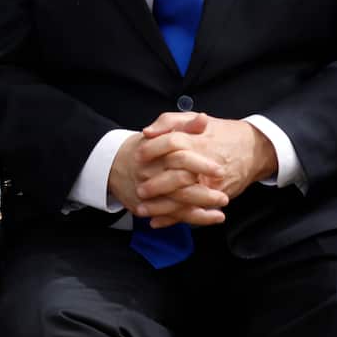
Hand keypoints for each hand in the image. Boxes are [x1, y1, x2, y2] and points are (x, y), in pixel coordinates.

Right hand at [108, 124, 227, 228]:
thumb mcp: (161, 132)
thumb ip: (184, 126)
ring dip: (203, 202)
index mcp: (153, 150)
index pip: (177, 154)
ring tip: (223, 201)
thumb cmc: (143, 148)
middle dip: (204, 185)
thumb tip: (204, 119)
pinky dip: (197, 217)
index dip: (199, 161)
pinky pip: (174, 215)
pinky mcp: (148, 206)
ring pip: (178, 200)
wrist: (113, 166)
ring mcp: (148, 190)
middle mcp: (149, 171)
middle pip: (179, 179)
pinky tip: (214, 215)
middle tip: (224, 190)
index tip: (218, 168)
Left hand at [138, 112, 277, 208]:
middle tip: (138, 190)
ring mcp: (213, 183)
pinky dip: (176, 218)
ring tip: (142, 210)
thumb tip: (147, 132)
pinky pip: (196, 210)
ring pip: (185, 199)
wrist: (255, 148)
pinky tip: (158, 221)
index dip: (152, 149)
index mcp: (198, 141)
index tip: (137, 156)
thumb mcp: (195, 118)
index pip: (172, 144)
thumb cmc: (222, 132)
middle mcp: (205, 164)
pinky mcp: (218, 195)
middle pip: (178, 177)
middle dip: (156, 186)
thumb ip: (169, 121)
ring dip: (162, 207)